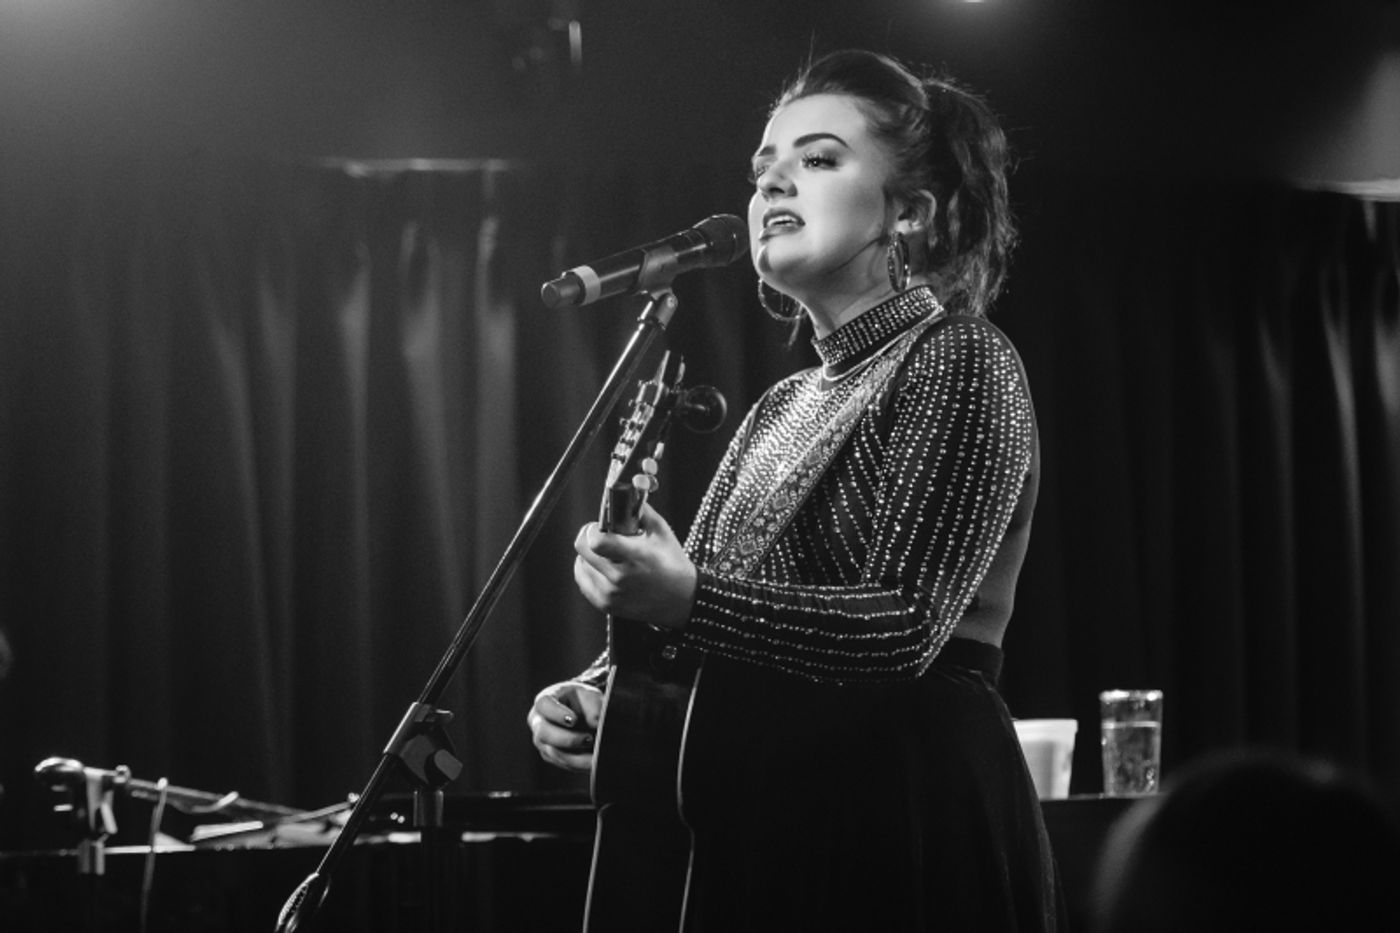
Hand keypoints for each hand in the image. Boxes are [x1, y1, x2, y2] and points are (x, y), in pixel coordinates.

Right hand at [527, 681, 603, 772]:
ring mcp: (541, 741)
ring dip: (576, 756)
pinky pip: (562, 763)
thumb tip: (595, 722)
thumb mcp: (591, 697)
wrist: (586, 716)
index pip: (544, 704)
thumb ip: (593, 706)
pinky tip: (593, 761)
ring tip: (596, 754)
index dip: (557, 713)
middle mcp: (538, 721)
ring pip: (553, 752)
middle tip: (589, 739)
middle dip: (568, 739)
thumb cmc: (585, 702)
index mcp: (545, 700)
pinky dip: (579, 763)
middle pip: (543, 732)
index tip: (574, 720)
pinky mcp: (550, 756)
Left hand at [574, 503, 697, 628]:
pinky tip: (606, 568)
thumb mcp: (661, 531)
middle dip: (590, 538)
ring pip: (580, 564)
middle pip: (582, 550)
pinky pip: (583, 581)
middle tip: (605, 537)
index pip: (595, 541)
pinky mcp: (605, 605)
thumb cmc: (672, 563)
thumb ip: (640, 510)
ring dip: (590, 556)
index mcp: (634, 558)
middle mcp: (619, 578)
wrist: (681, 599)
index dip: (594, 529)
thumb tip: (625, 493)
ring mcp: (610, 594)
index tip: (602, 526)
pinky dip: (590, 571)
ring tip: (610, 556)